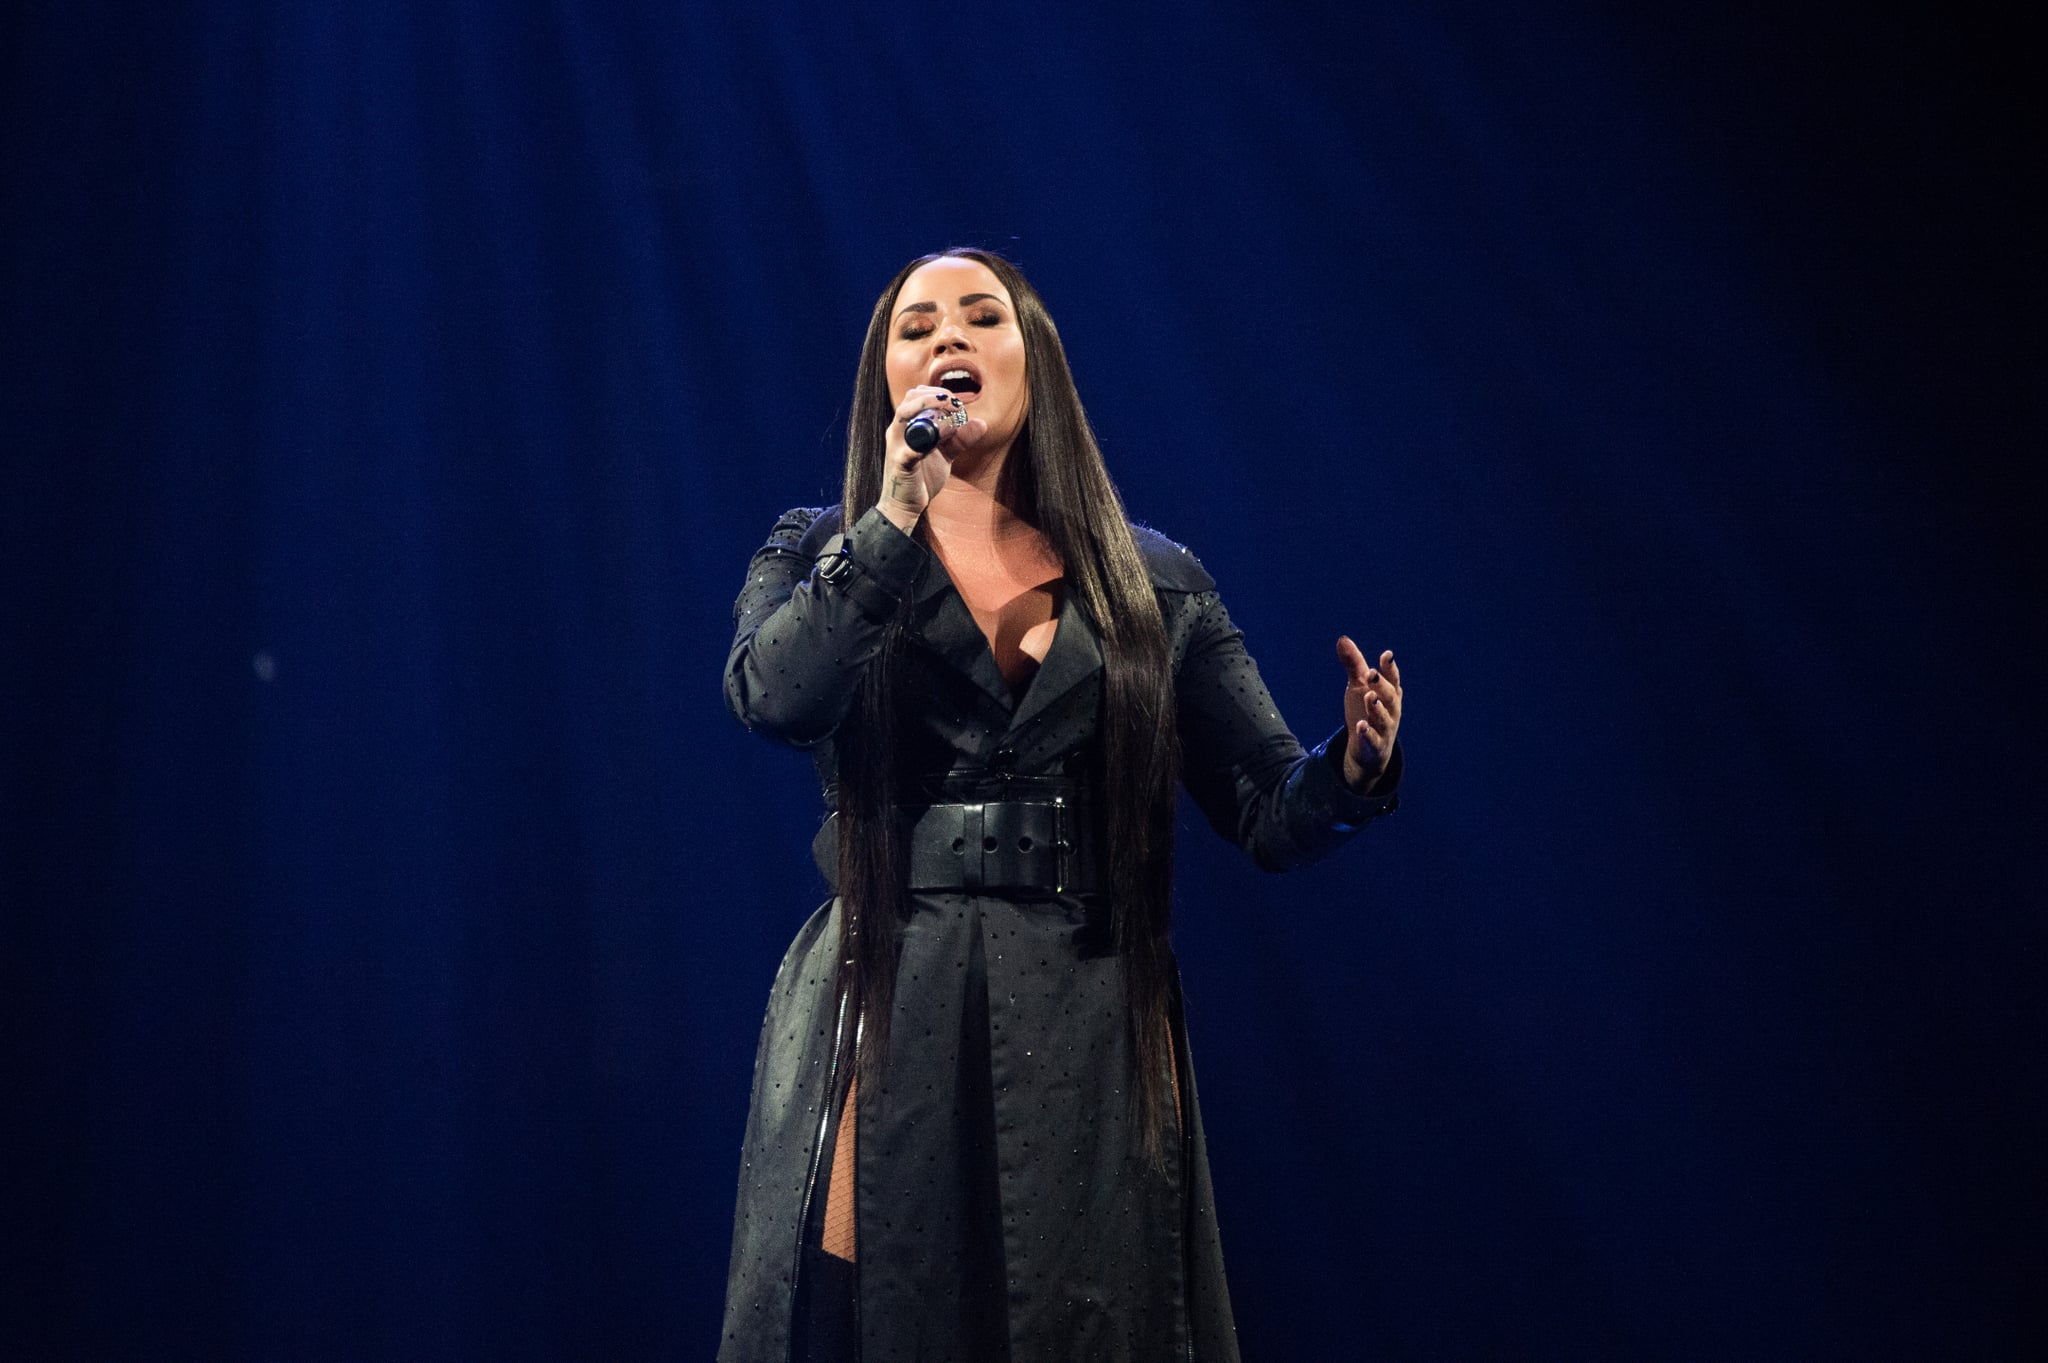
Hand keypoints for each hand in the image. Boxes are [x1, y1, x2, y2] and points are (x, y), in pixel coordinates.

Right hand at [879, 386, 986, 531]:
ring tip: (951, 416)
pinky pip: (909, 448)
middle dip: (935, 395)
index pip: (917, 395)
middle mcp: (897, 431)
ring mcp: (896, 445)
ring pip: (905, 415)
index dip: (938, 392)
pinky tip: (943, 438)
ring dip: (929, 409)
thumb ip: (960, 439)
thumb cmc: (923, 476)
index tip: (957, 400)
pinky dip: (925, 441)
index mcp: (907, 425)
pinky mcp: (900, 463)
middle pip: (910, 398)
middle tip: (956, 404)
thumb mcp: (946, 454)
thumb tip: (982, 423)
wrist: (905, 506)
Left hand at [1337, 638, 1401, 791]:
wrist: (1369, 749)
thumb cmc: (1366, 711)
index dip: (1390, 668)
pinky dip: (1368, 733)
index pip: (1392, 679)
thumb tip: (1342, 638)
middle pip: (1389, 697)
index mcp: (1389, 694)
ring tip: (1369, 696)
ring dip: (1376, 707)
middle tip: (1371, 673)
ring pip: (1383, 718)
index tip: (1387, 655)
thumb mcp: (1358, 687)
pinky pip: (1373, 739)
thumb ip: (1354, 665)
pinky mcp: (1376, 745)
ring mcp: (1385, 729)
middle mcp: (1391, 710)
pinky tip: (1360, 726)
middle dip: (1381, 685)